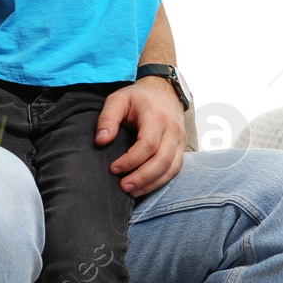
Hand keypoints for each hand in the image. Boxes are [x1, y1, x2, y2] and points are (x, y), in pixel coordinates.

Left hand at [98, 76, 187, 196]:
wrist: (164, 91)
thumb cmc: (139, 97)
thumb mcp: (117, 99)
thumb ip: (107, 118)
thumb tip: (101, 141)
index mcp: (156, 117)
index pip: (147, 145)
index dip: (130, 160)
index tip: (113, 168)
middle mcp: (172, 130)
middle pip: (162, 160)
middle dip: (142, 177)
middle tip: (124, 187)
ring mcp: (180, 140)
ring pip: (171, 168)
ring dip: (152, 183)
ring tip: (132, 192)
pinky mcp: (181, 148)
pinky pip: (175, 169)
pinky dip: (161, 181)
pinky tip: (145, 187)